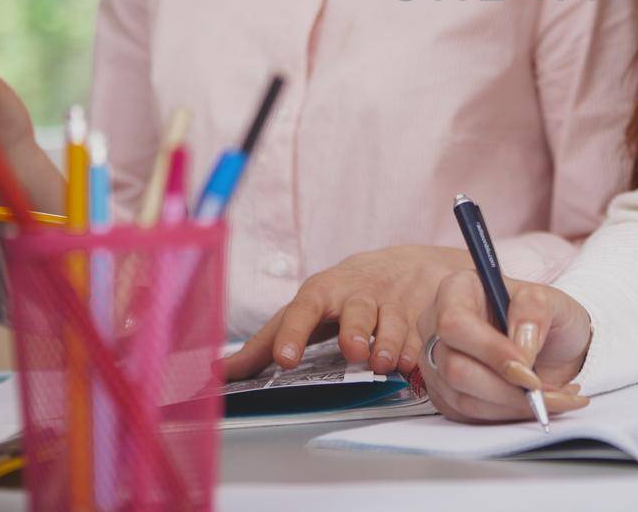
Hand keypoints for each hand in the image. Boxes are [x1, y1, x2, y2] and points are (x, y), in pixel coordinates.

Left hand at [220, 244, 474, 379]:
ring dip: (387, 344)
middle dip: (354, 331)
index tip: (285, 359)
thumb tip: (218, 373)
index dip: (295, 333)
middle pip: (356, 309)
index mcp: (323, 291)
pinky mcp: (419, 316)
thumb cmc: (342, 295)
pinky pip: (417, 336)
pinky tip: (408, 364)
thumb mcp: (305, 310)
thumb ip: (265, 343)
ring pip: (392, 322)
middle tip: (353, 352)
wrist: (406, 266)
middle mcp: (358, 294)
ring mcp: (391, 304)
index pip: (305, 307)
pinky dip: (413, 352)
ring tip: (383, 364)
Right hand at [417, 270, 591, 422]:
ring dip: (512, 404)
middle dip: (504, 386)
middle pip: (454, 367)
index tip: (526, 365)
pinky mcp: (446, 394)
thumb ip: (534, 312)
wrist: (552, 346)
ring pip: (463, 397)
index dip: (489, 350)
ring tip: (550, 396)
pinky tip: (534, 403)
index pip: (455, 323)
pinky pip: (470, 415)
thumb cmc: (545, 317)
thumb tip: (520, 348)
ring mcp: (437, 362)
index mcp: (458, 290)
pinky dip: (509, 415)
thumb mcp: (552, 300)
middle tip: (540, 388)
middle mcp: (438, 325)